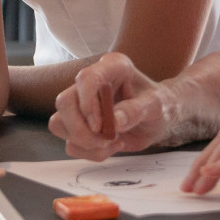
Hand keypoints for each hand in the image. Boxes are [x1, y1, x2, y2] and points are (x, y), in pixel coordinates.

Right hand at [48, 53, 168, 160]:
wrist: (160, 118)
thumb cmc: (160, 104)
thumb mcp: (156, 106)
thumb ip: (136, 110)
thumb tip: (115, 121)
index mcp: (111, 67)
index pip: (85, 78)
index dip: (87, 103)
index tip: (100, 125)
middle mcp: (91, 83)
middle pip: (64, 103)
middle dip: (81, 129)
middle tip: (106, 139)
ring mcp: (82, 104)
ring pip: (59, 124)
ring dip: (84, 142)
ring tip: (111, 142)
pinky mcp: (80, 124)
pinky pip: (70, 143)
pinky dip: (88, 152)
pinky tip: (110, 146)